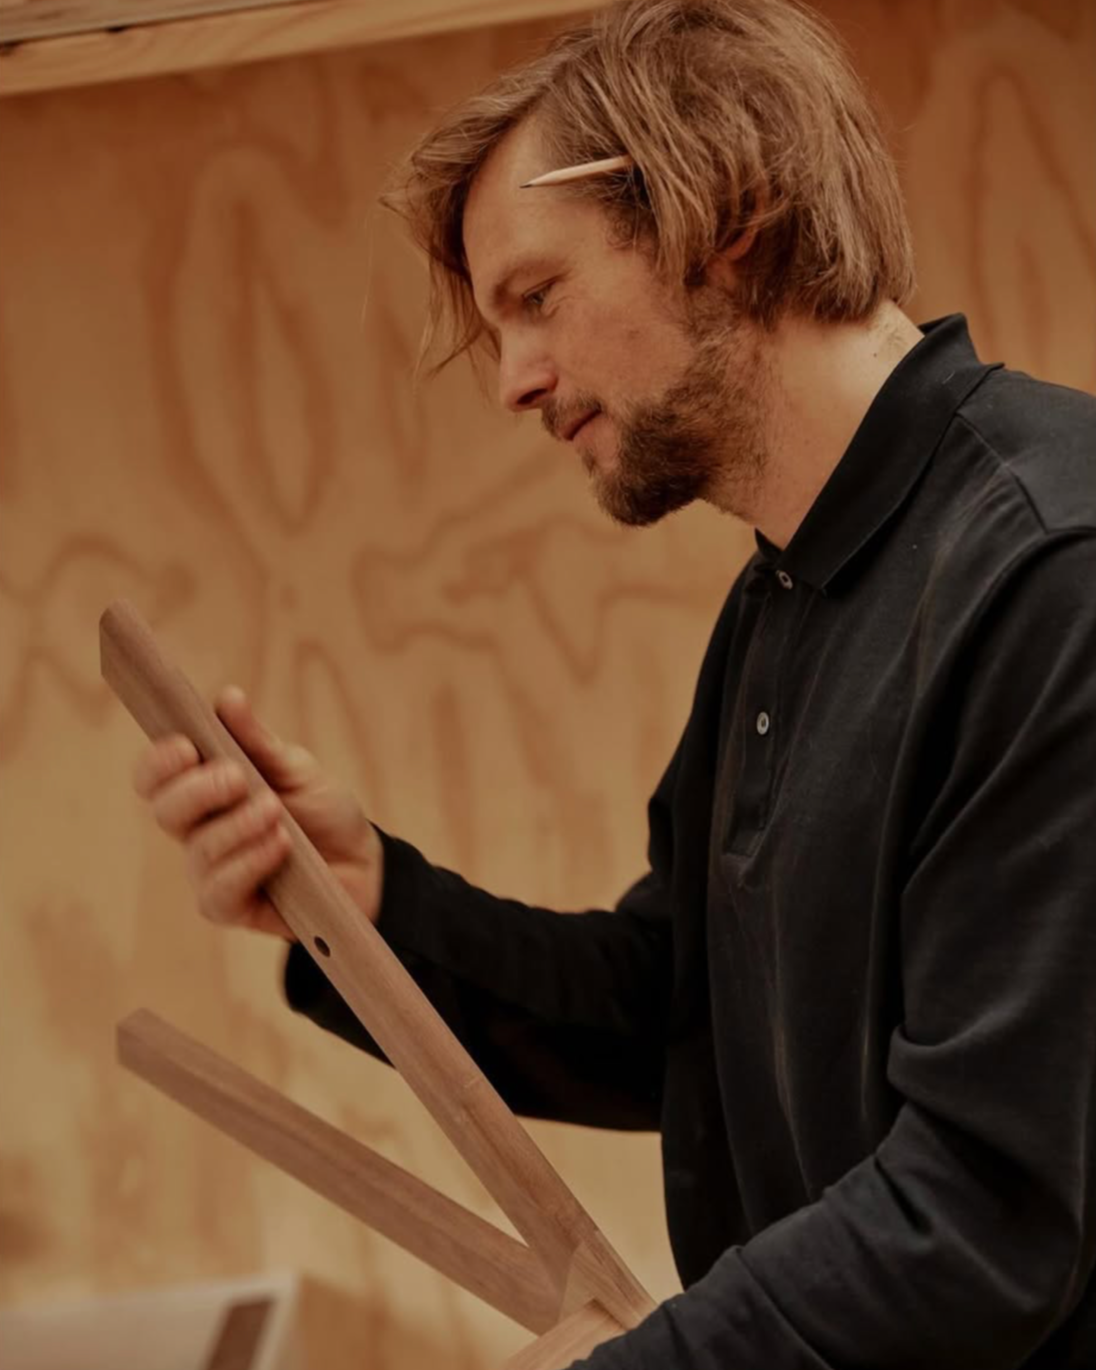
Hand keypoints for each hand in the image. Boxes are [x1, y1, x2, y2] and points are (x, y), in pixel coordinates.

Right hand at [132, 685, 382, 940]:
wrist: (362, 863)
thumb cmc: (323, 812)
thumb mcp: (297, 769)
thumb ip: (259, 742)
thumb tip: (227, 697)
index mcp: (205, 788)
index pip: (155, 776)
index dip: (159, 762)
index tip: (186, 746)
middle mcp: (198, 829)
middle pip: (165, 811)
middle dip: (199, 790)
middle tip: (239, 778)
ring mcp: (211, 870)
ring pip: (198, 850)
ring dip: (238, 827)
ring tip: (277, 814)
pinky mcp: (230, 907)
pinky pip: (219, 891)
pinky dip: (249, 863)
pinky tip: (281, 847)